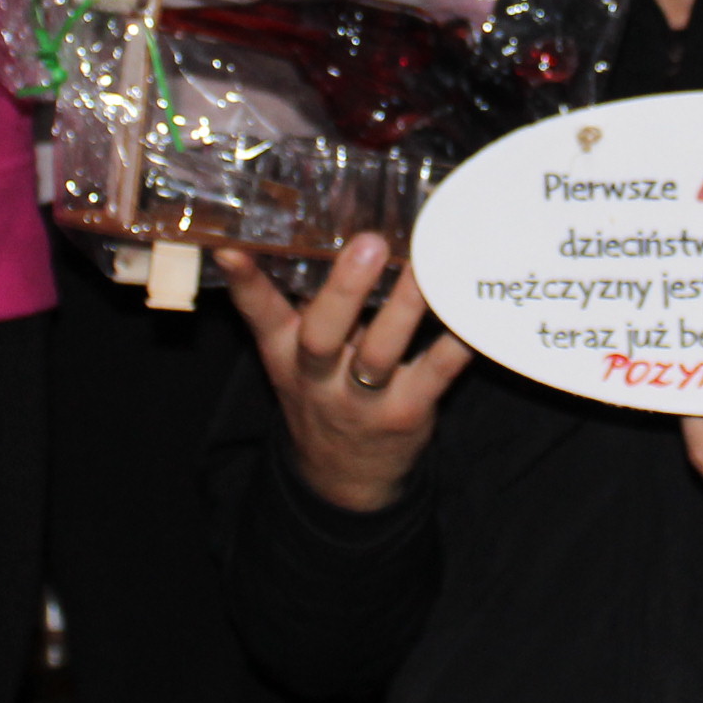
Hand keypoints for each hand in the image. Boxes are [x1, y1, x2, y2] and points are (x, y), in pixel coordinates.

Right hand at [222, 234, 475, 514]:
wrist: (345, 477)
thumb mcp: (300, 356)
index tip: (233, 249)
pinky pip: (435, 373)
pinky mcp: (407, 412)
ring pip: (380, 352)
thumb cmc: (326, 390)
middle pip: (322, 336)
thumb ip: (314, 303)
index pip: (259, 314)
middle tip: (368, 243)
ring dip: (406, 307)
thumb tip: (342, 224)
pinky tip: (469, 311)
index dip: (246, 283)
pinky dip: (454, 342)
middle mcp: (317, 376)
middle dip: (345, 290)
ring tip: (426, 265)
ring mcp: (362, 399)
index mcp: (285, 352)